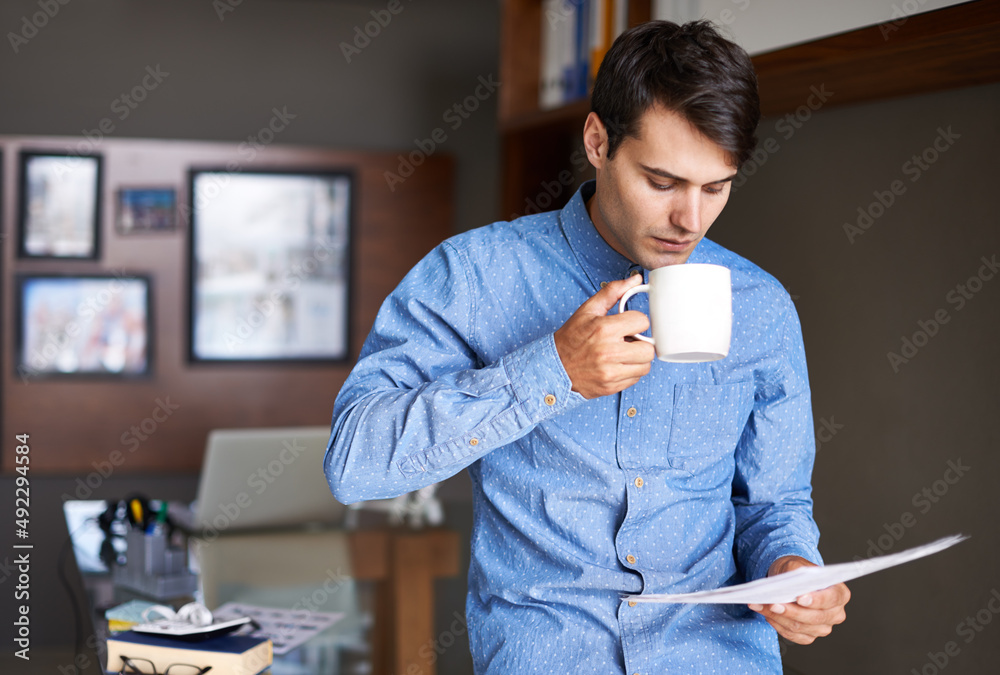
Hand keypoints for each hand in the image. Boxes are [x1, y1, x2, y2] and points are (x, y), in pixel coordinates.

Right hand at [554, 276, 655, 398]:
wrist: (554, 366)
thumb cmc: (572, 337)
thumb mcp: (588, 310)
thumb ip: (612, 292)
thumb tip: (636, 279)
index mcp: (604, 329)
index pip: (642, 322)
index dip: (636, 322)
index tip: (628, 325)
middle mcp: (608, 352)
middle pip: (649, 349)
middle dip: (641, 344)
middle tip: (628, 341)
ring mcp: (610, 372)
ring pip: (645, 366)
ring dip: (637, 359)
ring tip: (623, 354)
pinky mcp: (610, 386)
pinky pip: (635, 379)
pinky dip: (630, 372)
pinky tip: (617, 365)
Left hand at [748, 556, 849, 644]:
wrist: (789, 580)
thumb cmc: (796, 571)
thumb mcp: (795, 564)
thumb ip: (795, 571)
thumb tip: (789, 583)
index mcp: (839, 593)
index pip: (832, 598)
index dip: (816, 600)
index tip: (799, 598)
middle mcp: (835, 613)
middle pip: (814, 617)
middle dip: (791, 611)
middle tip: (773, 603)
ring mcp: (823, 627)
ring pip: (800, 627)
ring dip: (778, 617)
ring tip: (761, 605)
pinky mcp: (809, 636)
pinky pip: (793, 635)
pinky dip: (777, 624)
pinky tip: (766, 614)